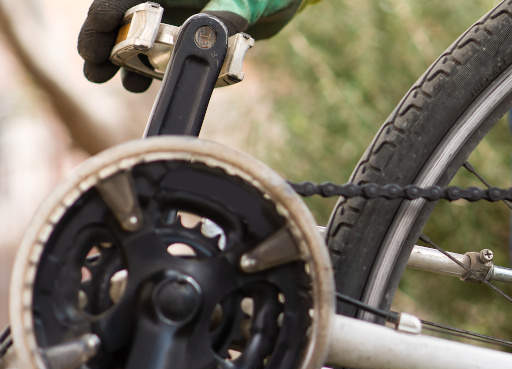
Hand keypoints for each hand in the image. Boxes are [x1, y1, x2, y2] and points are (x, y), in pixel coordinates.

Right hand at [78, 0, 312, 91]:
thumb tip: (203, 36)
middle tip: (96, 74)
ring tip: (129, 84)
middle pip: (120, 20)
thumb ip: (225, 16)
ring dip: (128, 61)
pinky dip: (156, 68)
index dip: (100, 24)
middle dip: (105, 45)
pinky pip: (164, 54)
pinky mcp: (190, 36)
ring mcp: (176, 16)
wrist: (286, 0)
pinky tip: (150, 84)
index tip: (94, 52)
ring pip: (139, 39)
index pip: (118, 0)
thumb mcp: (247, 0)